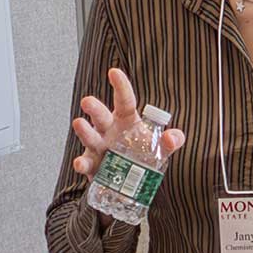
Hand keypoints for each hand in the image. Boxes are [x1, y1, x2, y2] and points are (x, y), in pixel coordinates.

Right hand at [69, 67, 185, 180]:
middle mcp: (108, 129)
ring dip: (84, 131)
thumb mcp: (162, 148)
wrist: (132, 180)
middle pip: (101, 115)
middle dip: (94, 107)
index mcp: (126, 119)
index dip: (120, 86)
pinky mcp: (92, 165)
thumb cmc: (143, 155)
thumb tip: (172, 138)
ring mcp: (98, 147)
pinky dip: (81, 164)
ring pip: (90, 137)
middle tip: (87, 101)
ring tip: (79, 123)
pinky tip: (79, 164)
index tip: (114, 72)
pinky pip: (85, 163)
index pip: (124, 100)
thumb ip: (173, 140)